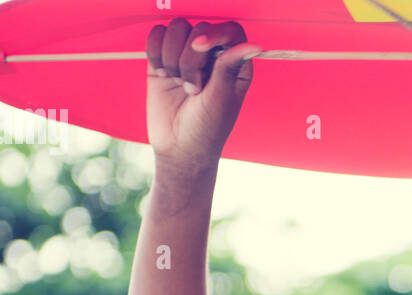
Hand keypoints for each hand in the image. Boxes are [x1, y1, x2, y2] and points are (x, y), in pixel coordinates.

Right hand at [146, 18, 262, 170]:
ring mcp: (186, 55)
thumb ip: (229, 67)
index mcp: (234, 65)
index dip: (214, 33)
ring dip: (173, 58)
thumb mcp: (220, 99)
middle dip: (191, 58)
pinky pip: (156, 36)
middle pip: (198, 28)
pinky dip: (156, 53)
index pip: (229, 30)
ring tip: (180, 85)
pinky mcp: (163, 58)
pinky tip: (163, 75)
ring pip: (175, 28)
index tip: (200, 46)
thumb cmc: (206, 129)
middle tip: (193, 89)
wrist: (178, 148)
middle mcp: (212, 56)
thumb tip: (254, 44)